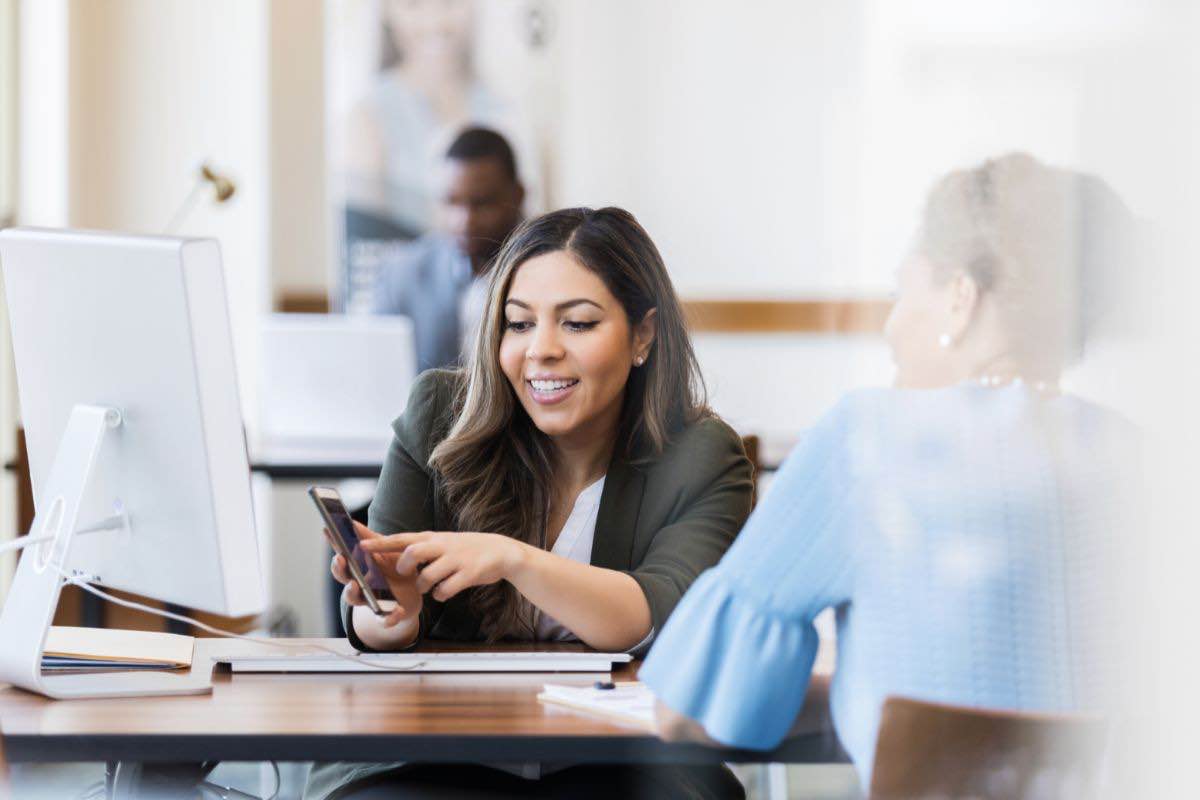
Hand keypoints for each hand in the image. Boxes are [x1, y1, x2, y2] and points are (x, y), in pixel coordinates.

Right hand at [328, 521, 421, 627]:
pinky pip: (384, 619)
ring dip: (351, 593)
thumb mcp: (386, 550)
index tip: (327, 530)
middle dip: (339, 569)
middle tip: (340, 559)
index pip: (343, 556)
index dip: (334, 544)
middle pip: (343, 578)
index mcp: (360, 568)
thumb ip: (370, 538)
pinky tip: (397, 610)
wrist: (415, 593)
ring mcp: (371, 600)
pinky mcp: (387, 614)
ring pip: (354, 600)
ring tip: (354, 584)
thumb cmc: (395, 569)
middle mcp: (361, 584)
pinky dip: (389, 617)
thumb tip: (352, 521)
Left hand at [359, 531, 526, 602]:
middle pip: (413, 552)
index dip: (380, 543)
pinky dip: (441, 594)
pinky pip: (446, 590)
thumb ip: (421, 547)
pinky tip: (445, 591)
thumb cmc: (465, 549)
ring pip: (428, 576)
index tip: (360, 546)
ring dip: (425, 586)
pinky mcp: (469, 574)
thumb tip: (394, 554)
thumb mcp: (442, 542)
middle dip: (405, 566)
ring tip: (430, 586)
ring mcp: (456, 560)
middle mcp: (442, 546)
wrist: (501, 552)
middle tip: (408, 574)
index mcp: (432, 538)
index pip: (401, 538)